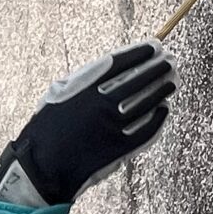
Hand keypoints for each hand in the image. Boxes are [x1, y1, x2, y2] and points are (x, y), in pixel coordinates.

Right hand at [0, 43, 174, 208]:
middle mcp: (102, 105)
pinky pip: (146, 130)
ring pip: (146, 103)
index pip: (121, 63)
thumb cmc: (46, 128)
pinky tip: (164, 110)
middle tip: (170, 61)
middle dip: (157, 68)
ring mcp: (112, 127)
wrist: (40, 167)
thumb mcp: (57, 94)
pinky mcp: (119, 148)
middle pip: (138, 80)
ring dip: (161, 90)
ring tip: (172, 82)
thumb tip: (112, 66)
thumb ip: (84, 79)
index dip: (140, 53)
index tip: (154, 46)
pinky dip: (158, 119)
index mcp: (85, 88)